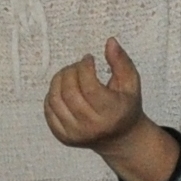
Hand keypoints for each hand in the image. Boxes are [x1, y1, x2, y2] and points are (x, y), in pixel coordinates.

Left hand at [45, 37, 148, 153]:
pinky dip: (52, 95)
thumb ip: (121, 61)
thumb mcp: (131, 83)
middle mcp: (92, 126)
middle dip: (71, 71)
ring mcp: (75, 134)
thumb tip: (110, 42)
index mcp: (111, 113)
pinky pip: (49, 111)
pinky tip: (63, 89)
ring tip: (69, 74)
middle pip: (70, 93)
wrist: (120, 139)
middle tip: (78, 65)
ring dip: (58, 80)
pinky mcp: (63, 137)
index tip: (88, 58)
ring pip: (55, 101)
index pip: (89, 87)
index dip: (85, 68)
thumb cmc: (126, 107)